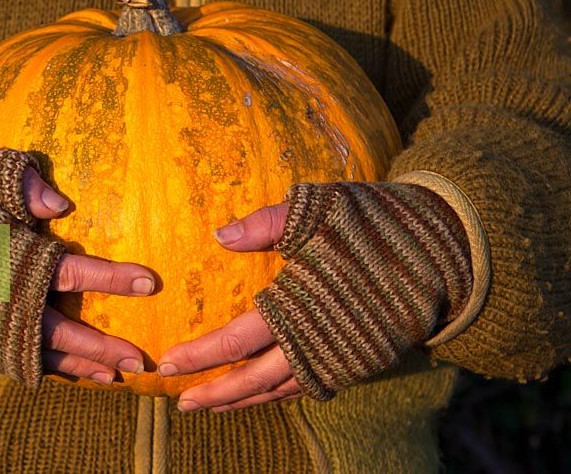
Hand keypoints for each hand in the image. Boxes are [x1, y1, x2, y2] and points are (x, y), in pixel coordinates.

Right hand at [0, 147, 151, 386]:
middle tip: (141, 360)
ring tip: (115, 379)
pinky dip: (45, 370)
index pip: (68, 270)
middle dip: (101, 347)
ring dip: (78, 368)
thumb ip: (22, 182)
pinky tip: (72, 374)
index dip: (110, 278)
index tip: (149, 283)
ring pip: (37, 354)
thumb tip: (62, 205)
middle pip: (58, 330)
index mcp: (6, 255)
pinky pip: (13, 360)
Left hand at [160, 181, 472, 409]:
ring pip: (283, 392)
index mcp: (302, 307)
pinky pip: (310, 387)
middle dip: (216, 395)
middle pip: (256, 381)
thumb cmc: (375, 224)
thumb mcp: (319, 208)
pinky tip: (261, 393)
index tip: (170, 361)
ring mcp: (341, 358)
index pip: (238, 341)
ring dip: (244, 401)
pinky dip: (279, 395)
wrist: (443, 249)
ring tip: (212, 407)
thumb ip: (267, 223)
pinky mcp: (359, 362)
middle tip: (181, 403)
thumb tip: (219, 236)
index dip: (202, 355)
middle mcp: (319, 342)